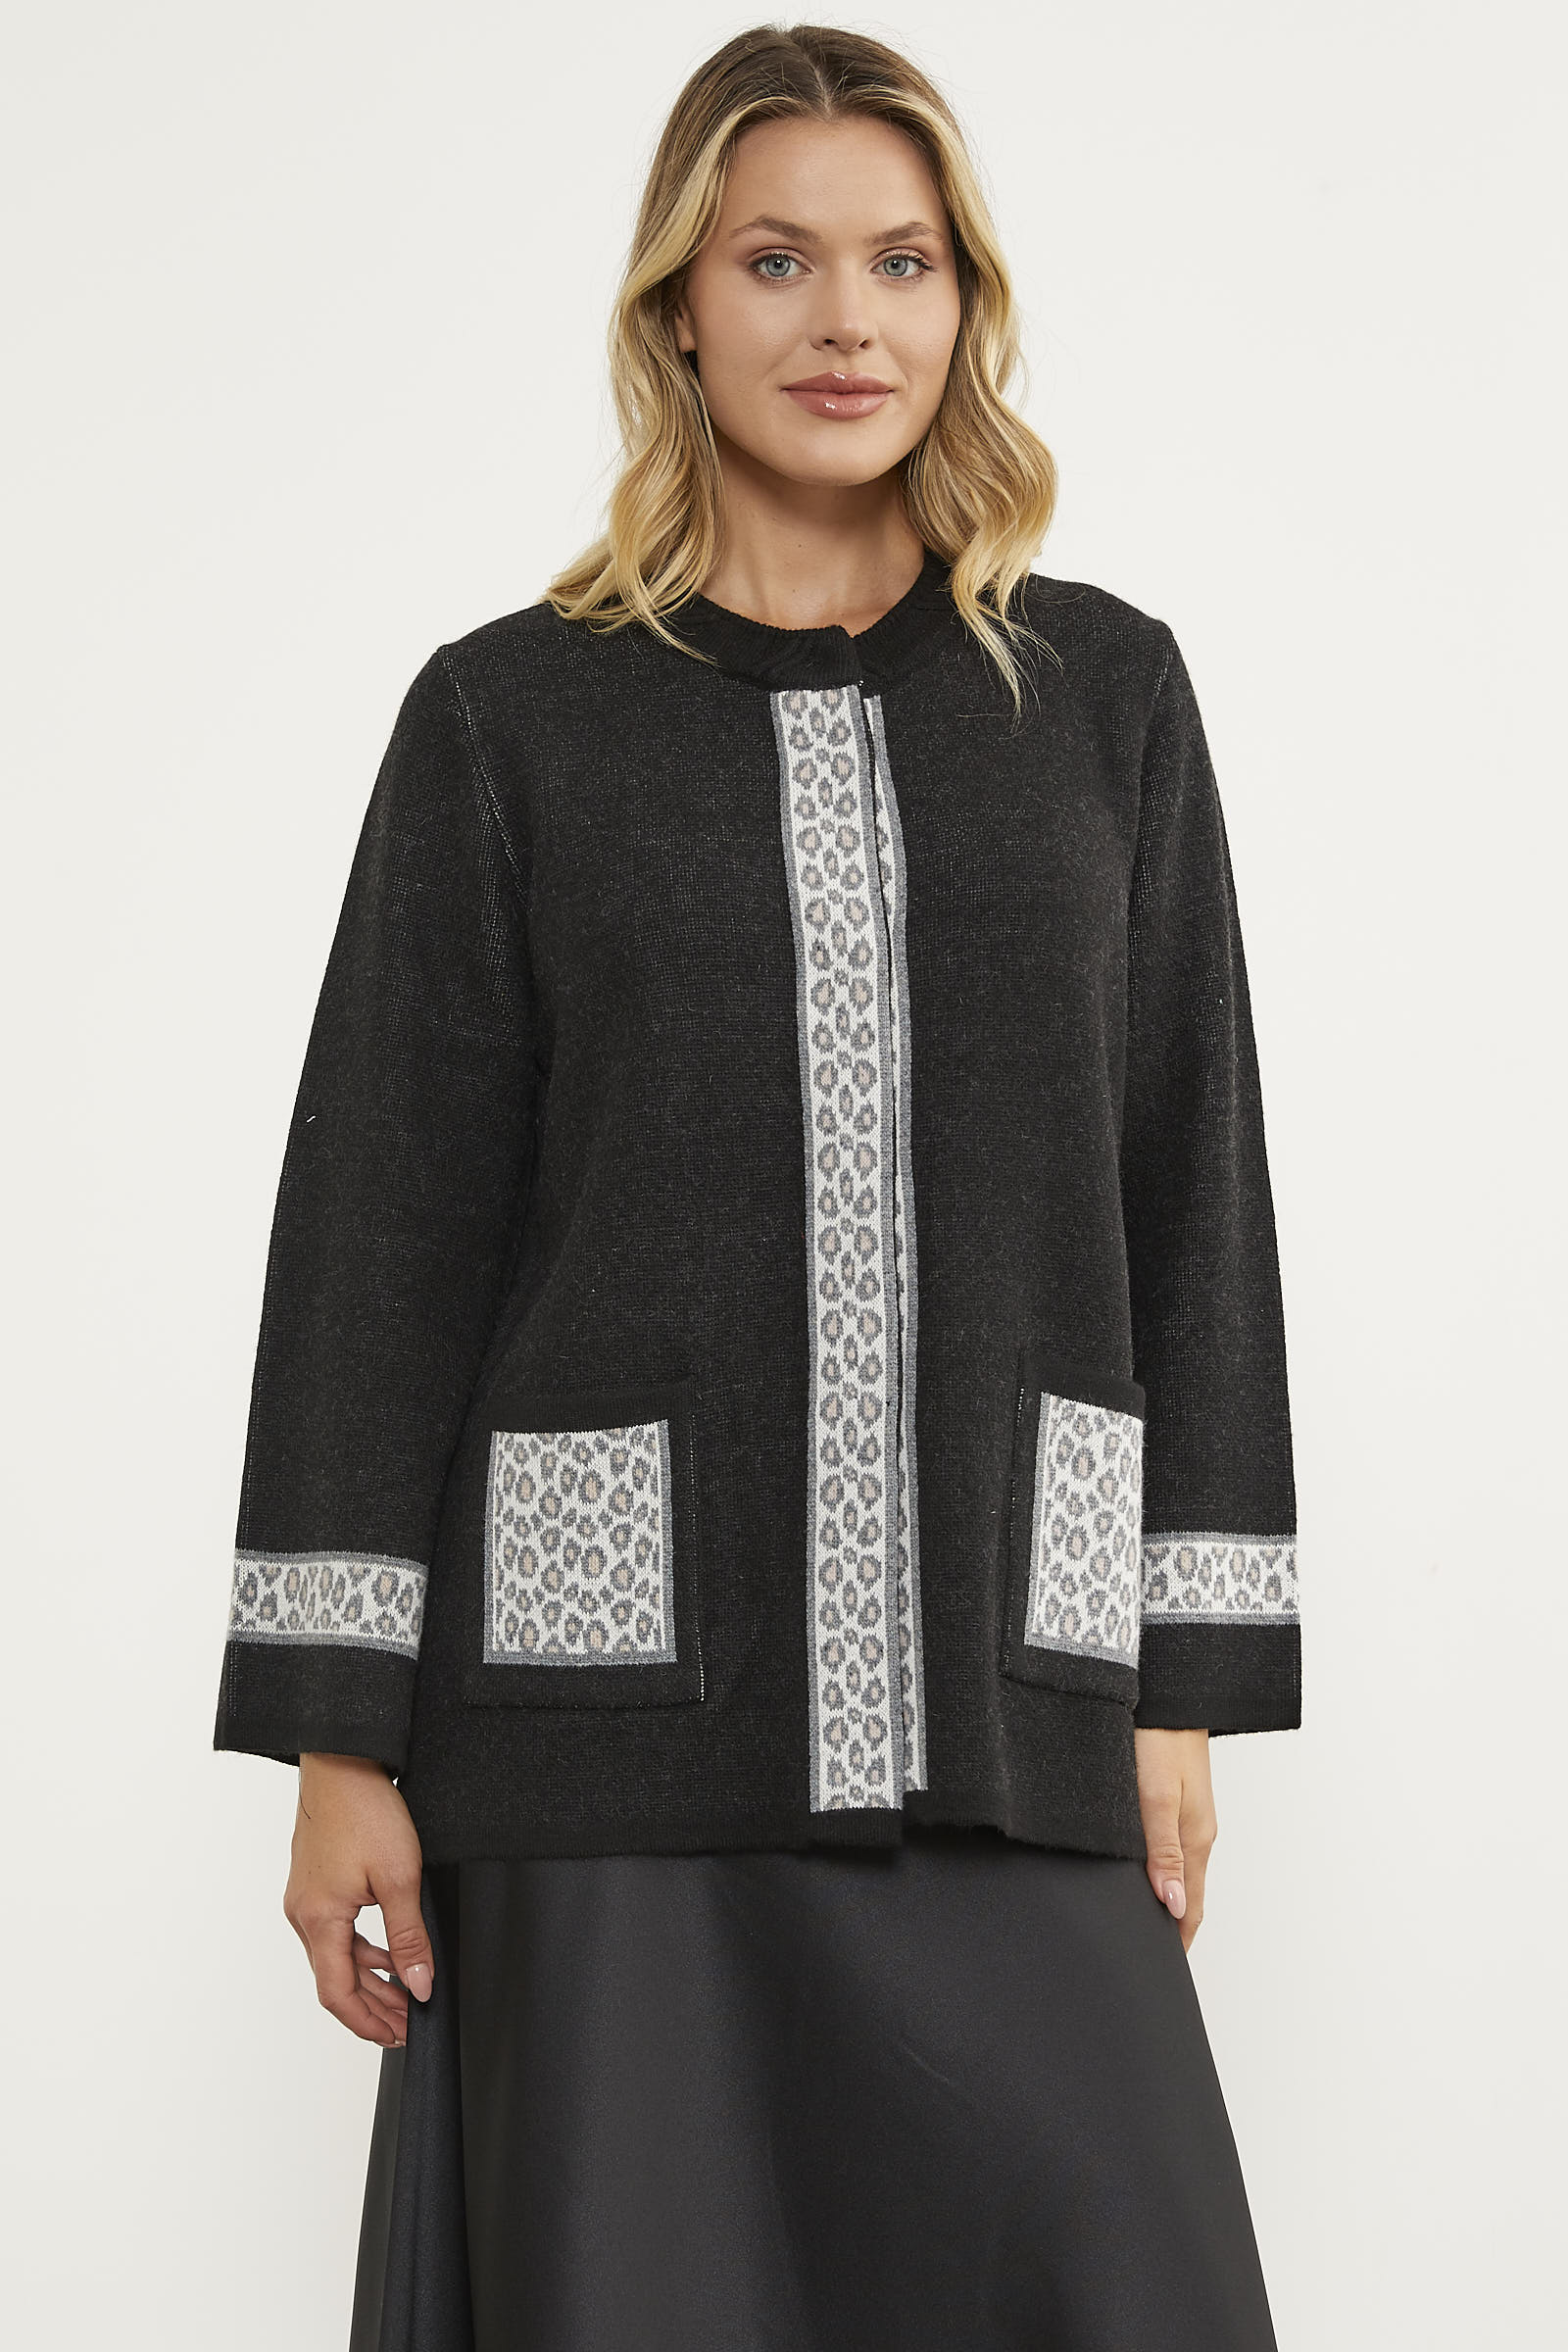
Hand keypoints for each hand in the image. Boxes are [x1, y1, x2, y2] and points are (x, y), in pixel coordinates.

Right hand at [283, 1753, 434, 2045]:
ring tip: (404, 1994)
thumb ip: (409, 1937)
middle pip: (335, 1980)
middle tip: (408, 2021)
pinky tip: (385, 1954)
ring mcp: (306, 1898)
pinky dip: (360, 1951)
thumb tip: (420, 1982)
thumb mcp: (400, 1877)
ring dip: (369, 1980)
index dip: (367, 2023)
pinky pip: (335, 1933)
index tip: (396, 2035)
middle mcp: (303, 1913)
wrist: (342, 1762)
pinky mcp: (314, 1883)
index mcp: (318, 1919)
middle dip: (374, 2007)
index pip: (337, 1994)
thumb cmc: (364, 1809)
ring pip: (336, 1957)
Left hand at [1134, 1726, 1216, 1952]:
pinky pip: (1170, 1849)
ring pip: (1178, 1872)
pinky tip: (1141, 1875)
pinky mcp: (1175, 1800)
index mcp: (1195, 1840)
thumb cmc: (1159, 1738)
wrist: (1167, 1691)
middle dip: (1170, 1929)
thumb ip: (1163, 1852)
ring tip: (1141, 1926)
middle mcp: (1196, 1834)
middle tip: (1145, 1957)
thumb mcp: (1157, 1798)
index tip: (1161, 1972)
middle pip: (1185, 1895)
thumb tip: (1171, 1905)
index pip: (1189, 1909)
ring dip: (1164, 1901)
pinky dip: (1160, 1872)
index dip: (1176, 1942)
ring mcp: (1188, 1817)